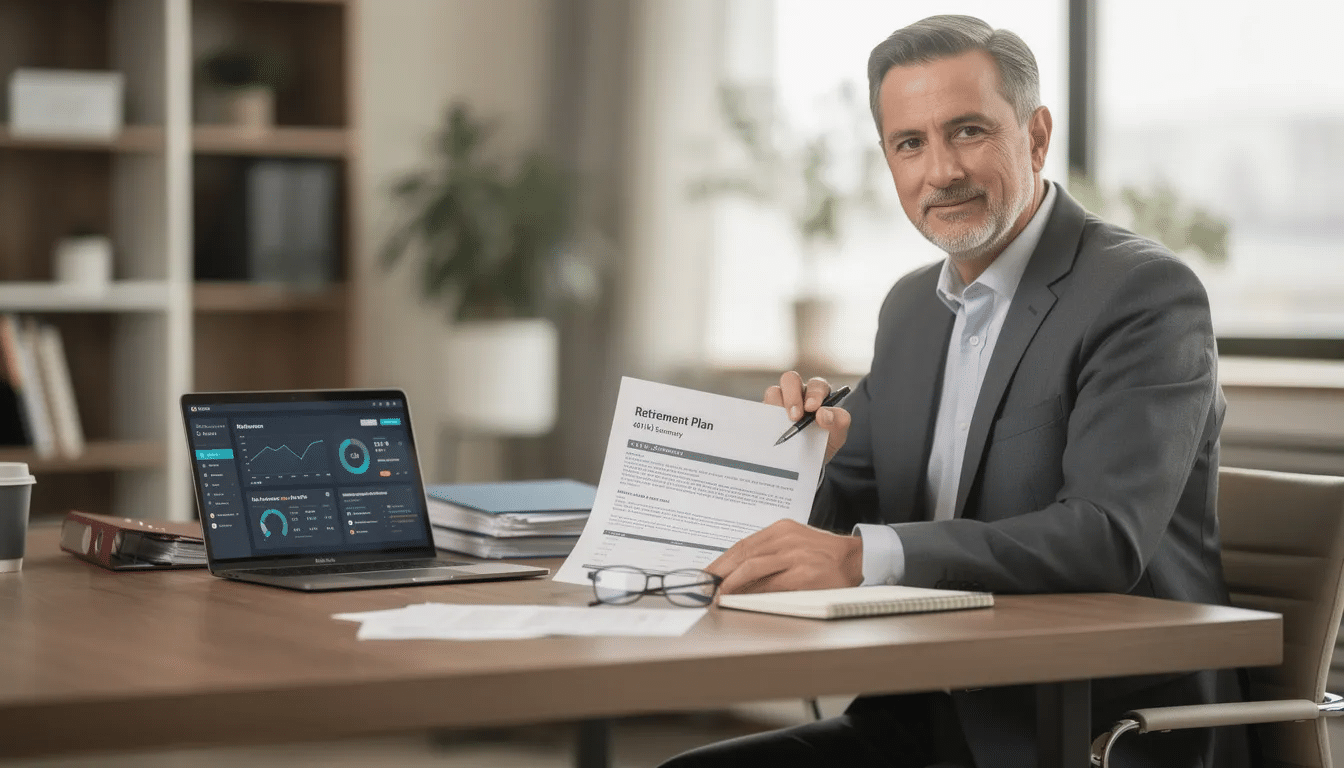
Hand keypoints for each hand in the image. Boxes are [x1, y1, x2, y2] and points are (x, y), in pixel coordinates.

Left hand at [706, 519, 862, 594]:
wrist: (856, 559)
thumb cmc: (823, 554)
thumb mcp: (793, 545)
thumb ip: (768, 555)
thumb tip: (737, 573)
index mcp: (781, 530)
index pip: (743, 545)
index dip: (722, 560)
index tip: (707, 573)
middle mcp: (786, 539)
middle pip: (743, 554)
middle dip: (720, 571)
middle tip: (704, 586)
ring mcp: (795, 556)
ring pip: (752, 567)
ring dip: (731, 582)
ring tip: (717, 594)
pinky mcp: (804, 574)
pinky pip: (770, 583)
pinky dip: (752, 591)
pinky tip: (741, 598)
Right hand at [765, 371, 850, 462]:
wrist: (807, 460)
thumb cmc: (824, 442)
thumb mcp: (837, 435)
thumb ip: (839, 422)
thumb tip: (824, 414)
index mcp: (817, 394)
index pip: (816, 385)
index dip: (814, 394)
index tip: (812, 408)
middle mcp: (797, 393)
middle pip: (791, 379)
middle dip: (792, 396)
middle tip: (795, 416)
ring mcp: (779, 403)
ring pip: (773, 391)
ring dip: (777, 405)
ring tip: (783, 423)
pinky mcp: (766, 414)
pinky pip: (762, 409)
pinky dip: (765, 416)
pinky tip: (770, 429)